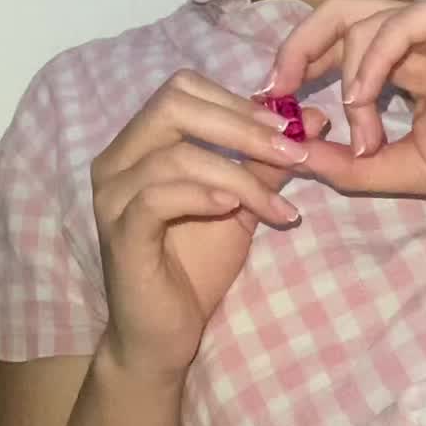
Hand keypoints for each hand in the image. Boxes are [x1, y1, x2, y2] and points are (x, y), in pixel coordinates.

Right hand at [91, 71, 324, 381]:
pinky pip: (158, 197)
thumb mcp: (238, 205)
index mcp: (139, 143)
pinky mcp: (120, 232)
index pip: (182, 89)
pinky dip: (204, 195)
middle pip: (173, 104)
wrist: (163, 337)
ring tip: (279, 206)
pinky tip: (236, 208)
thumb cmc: (194, 267)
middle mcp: (116, 159)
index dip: (237, 100)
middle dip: (242, 125)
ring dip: (240, 174)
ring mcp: (113, 195)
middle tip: (294, 151)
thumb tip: (312, 120)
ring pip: (176, 154)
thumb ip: (265, 163)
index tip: (289, 126)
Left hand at [271, 0, 425, 197]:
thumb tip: (295, 159)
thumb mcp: (412, 168)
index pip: (340, 43)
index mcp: (408, 65)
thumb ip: (355, 167)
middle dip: (297, 44)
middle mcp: (417, 38)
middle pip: (339, 12)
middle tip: (277, 86)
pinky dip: (370, 60)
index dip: (298, 61)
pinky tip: (363, 100)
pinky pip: (400, 22)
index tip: (271, 98)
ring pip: (361, 16)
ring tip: (357, 119)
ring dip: (347, 73)